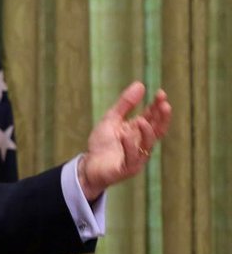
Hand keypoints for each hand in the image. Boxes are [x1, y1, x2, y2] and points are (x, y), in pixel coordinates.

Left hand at [78, 81, 171, 200]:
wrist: (89, 166)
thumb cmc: (102, 143)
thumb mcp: (111, 119)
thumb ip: (125, 104)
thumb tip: (140, 84)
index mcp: (139, 132)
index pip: (153, 118)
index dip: (158, 106)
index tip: (161, 93)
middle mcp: (141, 144)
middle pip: (157, 131)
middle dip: (162, 118)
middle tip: (164, 104)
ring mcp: (136, 157)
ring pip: (147, 145)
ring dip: (147, 132)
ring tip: (142, 119)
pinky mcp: (126, 168)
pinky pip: (131, 158)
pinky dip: (129, 146)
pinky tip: (126, 134)